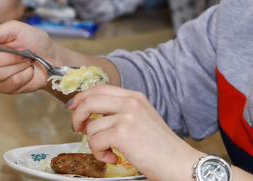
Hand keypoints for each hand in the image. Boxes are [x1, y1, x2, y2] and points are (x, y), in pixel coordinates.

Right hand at [0, 21, 60, 94]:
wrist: (52, 58)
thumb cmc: (35, 41)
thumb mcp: (16, 30)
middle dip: (9, 56)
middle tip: (23, 52)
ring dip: (18, 66)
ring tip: (27, 61)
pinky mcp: (5, 88)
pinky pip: (10, 83)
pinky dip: (24, 75)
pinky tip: (28, 72)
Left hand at [69, 85, 203, 180]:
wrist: (178, 163)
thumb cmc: (160, 148)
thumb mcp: (142, 120)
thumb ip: (121, 112)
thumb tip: (91, 117)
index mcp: (136, 97)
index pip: (100, 88)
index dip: (82, 97)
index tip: (74, 108)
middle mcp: (131, 102)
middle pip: (89, 100)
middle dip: (77, 116)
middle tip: (78, 130)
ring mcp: (127, 116)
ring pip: (90, 126)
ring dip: (94, 144)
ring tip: (109, 153)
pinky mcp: (122, 133)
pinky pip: (95, 141)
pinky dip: (99, 154)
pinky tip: (113, 158)